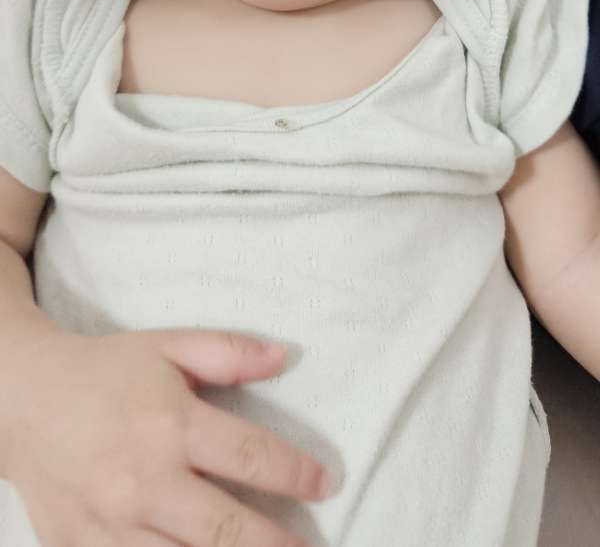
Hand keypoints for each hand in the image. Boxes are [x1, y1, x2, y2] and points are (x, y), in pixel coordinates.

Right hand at [5, 326, 331, 545]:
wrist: (21, 398)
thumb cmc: (103, 370)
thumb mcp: (166, 346)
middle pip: (226, 531)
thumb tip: (285, 356)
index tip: (325, 485)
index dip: (296, 474)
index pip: (250, 456)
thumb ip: (227, 352)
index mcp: (170, 424)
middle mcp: (144, 480)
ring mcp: (112, 525)